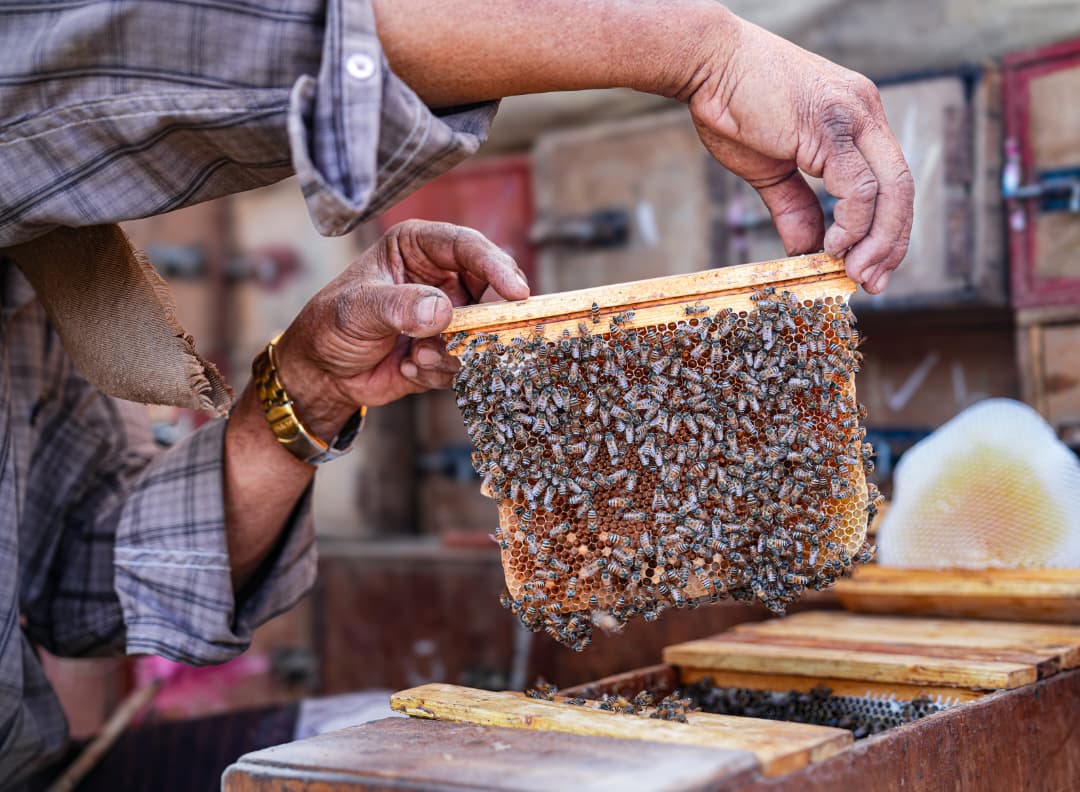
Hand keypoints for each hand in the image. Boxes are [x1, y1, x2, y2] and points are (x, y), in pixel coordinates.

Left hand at [273, 220, 529, 437]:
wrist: (322, 374)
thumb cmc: (330, 326)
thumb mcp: (357, 309)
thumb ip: (397, 306)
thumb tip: (441, 312)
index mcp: (418, 247)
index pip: (467, 247)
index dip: (496, 266)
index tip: (516, 292)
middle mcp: (441, 277)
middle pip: (490, 290)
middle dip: (483, 320)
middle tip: (472, 340)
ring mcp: (449, 315)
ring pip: (483, 332)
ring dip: (454, 352)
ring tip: (415, 357)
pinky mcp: (450, 349)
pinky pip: (468, 362)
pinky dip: (442, 371)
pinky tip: (408, 368)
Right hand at [686, 14, 913, 292]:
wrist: (707, 62)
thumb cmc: (731, 105)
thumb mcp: (769, 168)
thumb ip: (794, 207)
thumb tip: (807, 249)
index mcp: (857, 119)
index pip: (890, 181)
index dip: (886, 229)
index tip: (869, 266)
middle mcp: (866, 114)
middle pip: (902, 188)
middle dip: (892, 242)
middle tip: (873, 281)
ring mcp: (854, 117)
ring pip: (891, 190)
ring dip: (878, 240)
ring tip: (855, 272)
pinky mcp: (832, 128)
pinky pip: (860, 188)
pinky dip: (853, 224)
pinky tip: (833, 245)